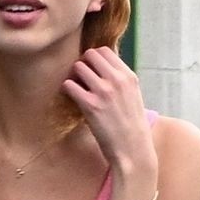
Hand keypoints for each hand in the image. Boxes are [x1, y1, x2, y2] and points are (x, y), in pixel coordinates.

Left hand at [61, 47, 155, 177]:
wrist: (132, 148)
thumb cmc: (131, 125)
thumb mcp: (132, 95)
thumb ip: (120, 80)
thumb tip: (103, 67)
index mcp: (128, 76)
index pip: (105, 51)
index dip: (94, 58)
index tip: (91, 69)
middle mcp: (117, 79)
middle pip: (90, 55)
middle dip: (82, 64)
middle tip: (80, 78)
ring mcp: (103, 91)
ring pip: (78, 67)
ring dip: (73, 76)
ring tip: (76, 88)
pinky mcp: (90, 105)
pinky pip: (70, 85)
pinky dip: (67, 89)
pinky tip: (71, 97)